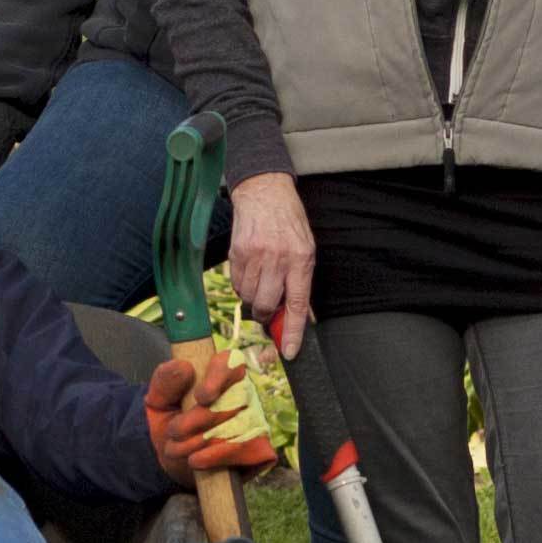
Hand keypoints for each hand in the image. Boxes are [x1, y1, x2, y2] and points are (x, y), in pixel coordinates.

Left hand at [143, 351, 276, 482]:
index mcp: (221, 374)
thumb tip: (184, 366)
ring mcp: (256, 421)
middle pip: (232, 400)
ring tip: (176, 449)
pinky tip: (197, 460)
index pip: (231, 362)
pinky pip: (247, 448)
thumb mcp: (158, 402)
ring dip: (201, 441)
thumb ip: (165, 381)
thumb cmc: (171, 424)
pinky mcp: (261, 448)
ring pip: (237, 426)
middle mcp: (244, 394)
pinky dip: (218, 455)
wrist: (175, 464)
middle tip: (173, 432)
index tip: (202, 396)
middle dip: (198, 419)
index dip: (219, 376)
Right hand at [221, 170, 316, 356]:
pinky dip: (242, 284)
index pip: (297, 304)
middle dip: (266, 314)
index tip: (289, 351)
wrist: (264, 191)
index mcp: (300, 259)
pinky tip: (250, 270)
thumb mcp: (305, 248)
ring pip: (248, 296)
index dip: (292, 331)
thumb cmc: (288, 221)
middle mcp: (277, 258)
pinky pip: (236, 283)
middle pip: (266, 305)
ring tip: (261, 279)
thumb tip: (297, 315)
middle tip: (269, 308)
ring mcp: (254, 255)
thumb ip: (300, 281)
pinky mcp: (236, 252)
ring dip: (253, 297)